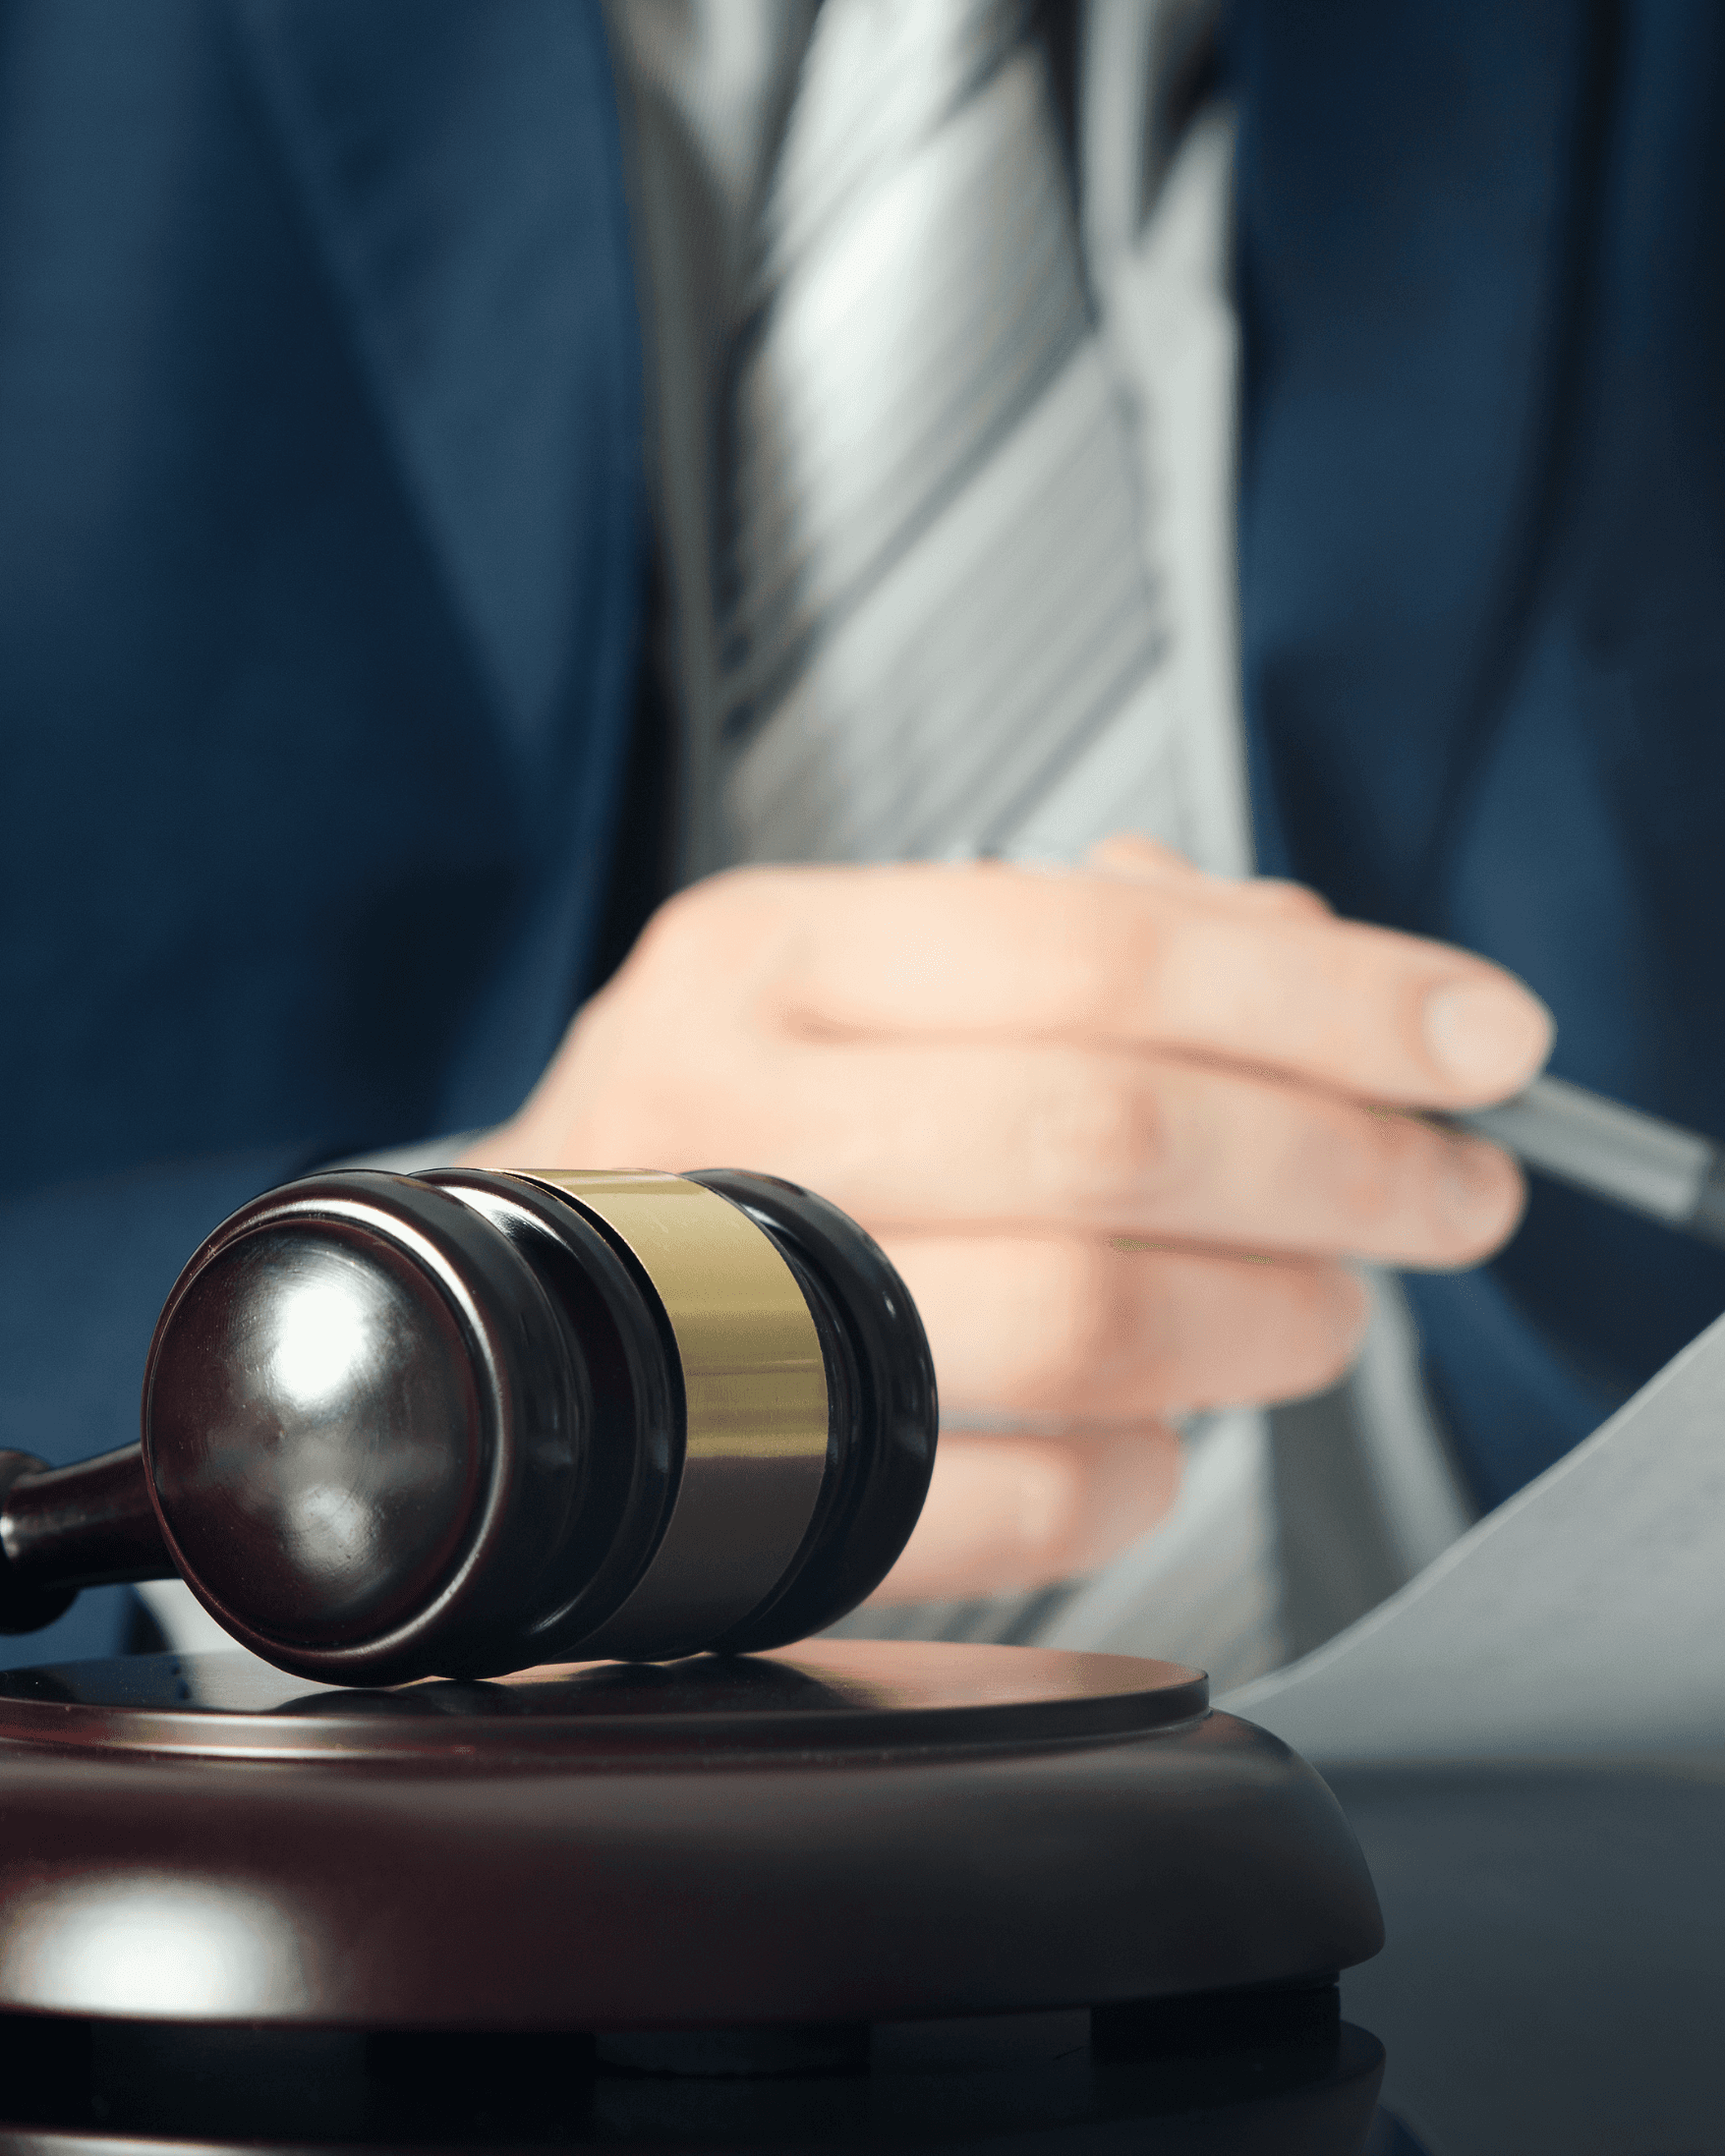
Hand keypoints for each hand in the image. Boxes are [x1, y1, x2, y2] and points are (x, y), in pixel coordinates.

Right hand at [463, 837, 1550, 1602]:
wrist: (501, 1303)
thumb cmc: (730, 1130)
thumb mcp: (867, 978)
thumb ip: (1085, 942)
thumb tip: (1312, 953)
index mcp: (767, 949)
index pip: (1097, 947)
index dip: (1325, 997)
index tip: (1477, 1037)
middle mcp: (723, 1103)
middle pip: (1108, 1131)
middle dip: (1337, 1168)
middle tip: (1447, 1194)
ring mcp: (716, 1307)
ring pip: (1078, 1318)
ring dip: (1264, 1323)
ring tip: (1323, 1311)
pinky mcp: (746, 1492)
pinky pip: (1013, 1502)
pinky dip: (1140, 1477)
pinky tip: (1158, 1433)